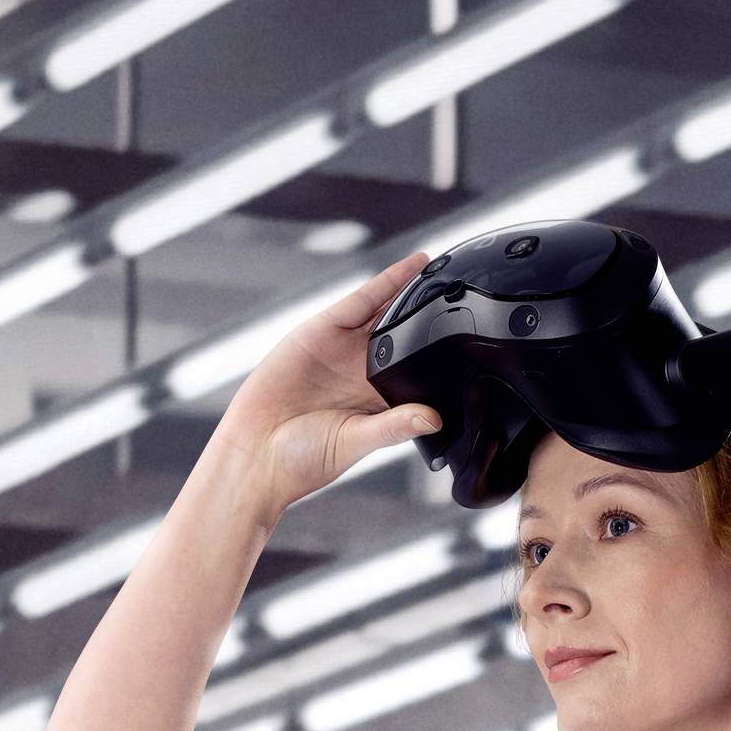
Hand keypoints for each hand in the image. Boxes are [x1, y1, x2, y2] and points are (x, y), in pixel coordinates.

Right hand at [211, 250, 445, 515]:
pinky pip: (358, 302)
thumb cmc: (302, 461)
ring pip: (385, 312)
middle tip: (466, 288)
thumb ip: (394, 426)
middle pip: (404, 332)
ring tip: (444, 269)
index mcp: (376, 399)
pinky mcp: (319, 332)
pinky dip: (384, 285)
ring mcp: (341, 349)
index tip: (474, 335)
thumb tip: (433, 419)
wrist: (255, 455)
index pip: (417, 366)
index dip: (441, 349)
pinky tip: (410, 269)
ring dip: (412, 290)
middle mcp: (361, 371)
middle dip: (430, 311)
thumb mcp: (356, 442)